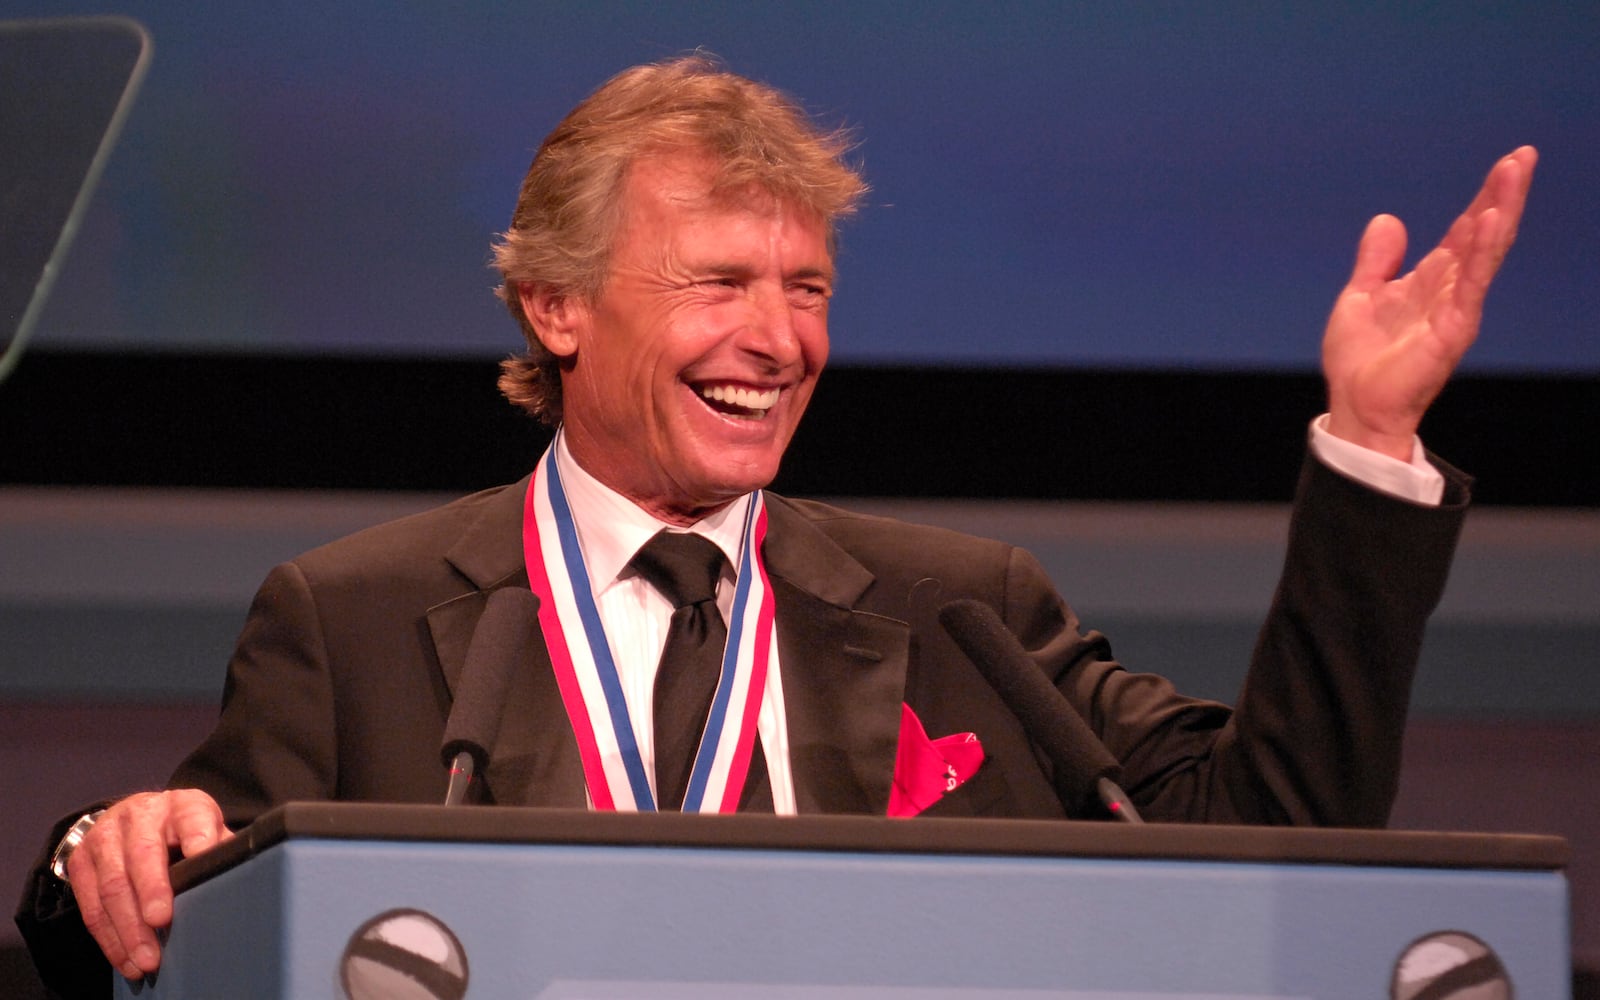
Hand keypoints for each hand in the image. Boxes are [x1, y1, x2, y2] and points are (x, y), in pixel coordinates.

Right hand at [65, 789, 230, 981]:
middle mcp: (139, 815)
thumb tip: (244, 877)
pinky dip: (109, 938)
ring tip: (146, 959)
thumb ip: (222, 848)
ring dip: (128, 928)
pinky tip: (125, 959)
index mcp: (181, 805)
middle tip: (162, 924)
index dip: (198, 836)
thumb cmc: (183, 832)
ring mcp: (104, 837)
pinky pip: (90, 906)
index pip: (192, 816)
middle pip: (143, 854)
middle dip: (152, 892)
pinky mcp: (80, 862)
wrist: (135, 818)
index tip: (202, 855)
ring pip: (112, 885)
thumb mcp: (208, 829)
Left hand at [1323, 146, 1536, 458]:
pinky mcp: (1451, 330)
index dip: (1484, 198)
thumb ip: (1376, 261)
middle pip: (1483, 234)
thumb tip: (1387, 220)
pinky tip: (1491, 221)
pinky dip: (1481, 253)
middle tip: (1523, 156)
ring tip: (1515, 173)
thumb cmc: (1360, 362)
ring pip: (1486, 253)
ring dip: (1500, 212)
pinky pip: (1471, 285)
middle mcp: (1450, 291)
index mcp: (1430, 281)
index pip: (1464, 231)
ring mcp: (1455, 309)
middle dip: (1503, 195)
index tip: (1507, 162)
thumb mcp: (1360, 297)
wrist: (1354, 407)